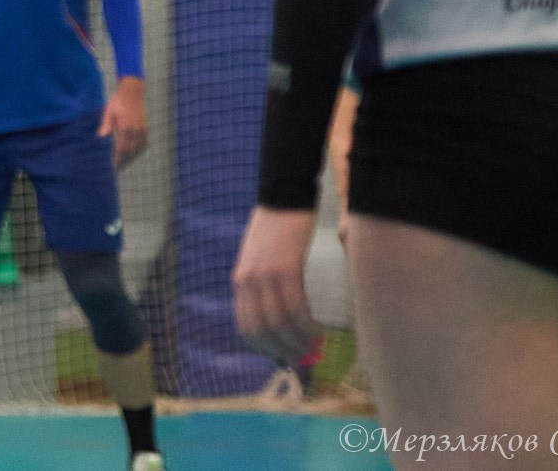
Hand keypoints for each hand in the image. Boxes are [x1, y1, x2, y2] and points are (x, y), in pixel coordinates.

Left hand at [101, 77, 147, 167]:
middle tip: (116, 169)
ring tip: (123, 163)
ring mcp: (142, 130)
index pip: (120, 148)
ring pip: (137, 149)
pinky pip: (143, 144)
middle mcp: (135, 130)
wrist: (132, 91)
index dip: (116, 159)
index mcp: (124, 127)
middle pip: (129, 152)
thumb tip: (100, 138)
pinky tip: (133, 154)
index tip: (112, 167)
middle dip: (123, 161)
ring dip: (130, 158)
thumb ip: (105, 126)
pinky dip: (138, 151)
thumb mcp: (108, 112)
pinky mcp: (145, 128)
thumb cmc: (117, 101)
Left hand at [231, 206, 319, 363]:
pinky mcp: (287, 270)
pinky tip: (318, 330)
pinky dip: (308, 325)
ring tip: (313, 347)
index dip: (263, 346)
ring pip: (280, 323)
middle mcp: (248, 281)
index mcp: (240, 280)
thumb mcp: (260, 261)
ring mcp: (266, 276)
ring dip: (298, 341)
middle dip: (282, 349)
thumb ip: (264, 287)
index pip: (245, 325)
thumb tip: (278, 318)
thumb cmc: (275, 231)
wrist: (283, 200)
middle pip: (262, 329)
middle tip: (301, 358)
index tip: (280, 356)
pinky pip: (297, 308)